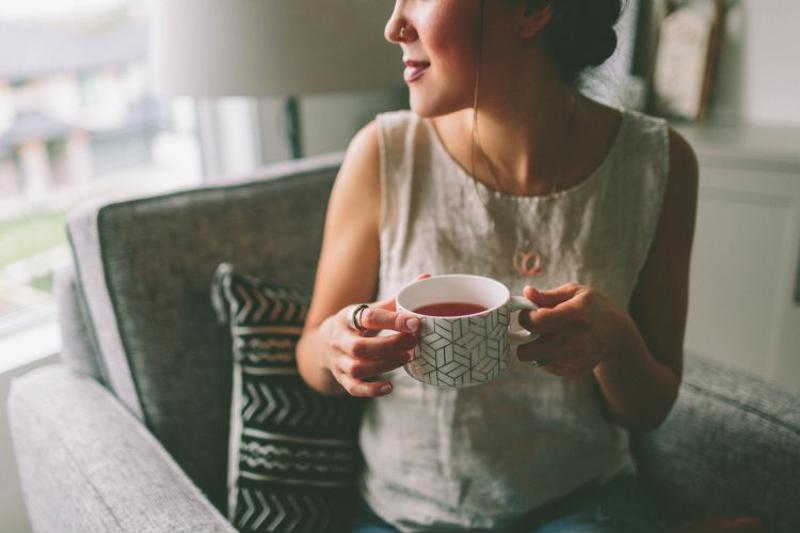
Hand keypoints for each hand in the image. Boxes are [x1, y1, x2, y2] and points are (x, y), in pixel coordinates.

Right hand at [319, 274, 429, 396]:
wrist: (323, 344)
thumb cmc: (356, 324)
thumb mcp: (369, 309)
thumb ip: (396, 300)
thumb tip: (427, 278)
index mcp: (347, 317)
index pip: (369, 318)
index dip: (393, 320)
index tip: (416, 322)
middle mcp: (339, 340)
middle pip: (360, 347)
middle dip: (390, 346)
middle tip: (413, 342)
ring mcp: (338, 361)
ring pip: (358, 367)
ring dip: (386, 365)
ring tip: (408, 357)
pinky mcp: (341, 379)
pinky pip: (354, 388)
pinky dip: (371, 390)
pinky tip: (390, 386)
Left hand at [517, 283, 633, 378]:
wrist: (616, 333)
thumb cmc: (591, 307)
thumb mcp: (573, 292)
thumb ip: (547, 295)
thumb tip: (527, 293)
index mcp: (577, 314)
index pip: (537, 322)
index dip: (525, 317)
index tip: (528, 314)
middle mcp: (578, 340)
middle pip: (529, 350)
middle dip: (524, 339)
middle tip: (534, 329)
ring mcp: (578, 359)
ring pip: (536, 360)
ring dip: (537, 348)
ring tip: (550, 335)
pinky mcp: (577, 371)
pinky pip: (547, 366)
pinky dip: (548, 356)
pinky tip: (560, 345)